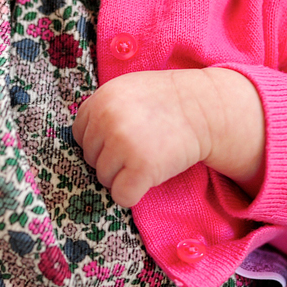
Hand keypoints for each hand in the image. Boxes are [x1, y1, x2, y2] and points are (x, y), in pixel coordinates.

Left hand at [72, 68, 264, 206]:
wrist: (206, 108)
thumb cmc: (167, 102)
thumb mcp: (127, 91)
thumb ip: (103, 110)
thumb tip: (83, 142)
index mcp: (100, 100)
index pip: (80, 135)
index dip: (100, 142)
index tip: (123, 139)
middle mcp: (106, 120)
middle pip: (90, 158)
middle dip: (112, 159)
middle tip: (139, 148)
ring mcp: (122, 144)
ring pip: (104, 178)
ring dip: (123, 176)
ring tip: (148, 158)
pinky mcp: (140, 168)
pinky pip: (121, 196)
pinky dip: (134, 193)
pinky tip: (150, 176)